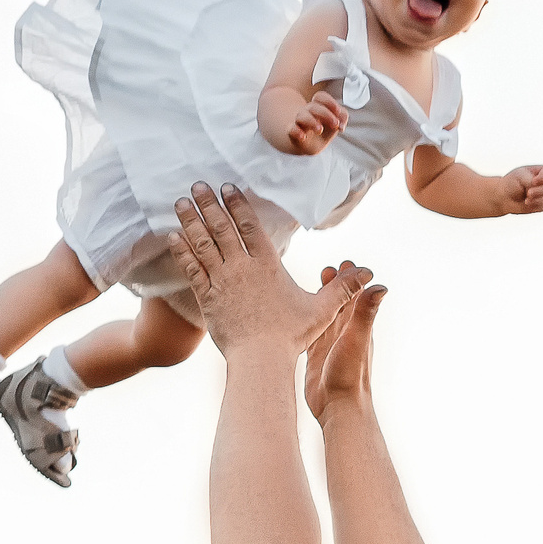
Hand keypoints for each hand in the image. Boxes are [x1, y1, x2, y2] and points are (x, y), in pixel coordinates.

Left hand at [169, 184, 366, 358]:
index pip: (249, 226)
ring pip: (203, 244)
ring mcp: (221, 281)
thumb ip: (343, 289)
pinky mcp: (207, 298)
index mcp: (267, 265)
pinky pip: (191, 269)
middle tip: (198, 185)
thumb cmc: (291, 335)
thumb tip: (369, 274)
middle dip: (209, 204)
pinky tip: (173, 237)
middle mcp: (241, 267)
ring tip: (181, 202)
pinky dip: (182, 251)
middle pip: (222, 228)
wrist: (261, 358)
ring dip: (191, 220)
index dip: (237, 204)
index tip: (226, 188)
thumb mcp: (323, 310)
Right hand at [285, 87, 349, 154]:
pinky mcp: (294, 133)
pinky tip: (303, 136)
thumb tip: (341, 125)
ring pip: (302, 116)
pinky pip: (292, 130)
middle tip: (335, 125)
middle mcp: (307, 112)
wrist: (307, 144)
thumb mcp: (335, 123)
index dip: (329, 102)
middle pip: (313, 106)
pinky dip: (296, 132)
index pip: (320, 97)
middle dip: (326, 114)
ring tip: (319, 130)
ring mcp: (299, 122)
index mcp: (318, 106)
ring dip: (311, 122)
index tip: (338, 111)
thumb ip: (342, 118)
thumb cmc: (324, 130)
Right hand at [304, 265, 388, 420]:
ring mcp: (330, 345)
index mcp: (356, 327)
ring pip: (324, 317)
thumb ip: (365, 313)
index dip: (351, 280)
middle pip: (339, 303)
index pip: (354, 296)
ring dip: (320, 302)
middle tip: (328, 269)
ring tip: (312, 287)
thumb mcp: (356, 339)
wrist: (339, 407)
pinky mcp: (316, 356)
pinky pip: (311, 333)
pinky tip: (298, 318)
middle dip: (334, 286)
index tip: (346, 263)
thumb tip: (380, 286)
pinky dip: (307, 322)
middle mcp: (344, 334)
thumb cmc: (350, 375)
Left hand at [499, 164, 542, 213]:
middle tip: (528, 193)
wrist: (505, 196)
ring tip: (526, 200)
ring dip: (537, 200)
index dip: (542, 179)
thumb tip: (540, 188)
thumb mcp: (520, 177)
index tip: (533, 181)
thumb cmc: (512, 183)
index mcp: (541, 171)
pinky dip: (537, 206)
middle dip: (538, 191)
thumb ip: (531, 181)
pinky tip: (528, 204)